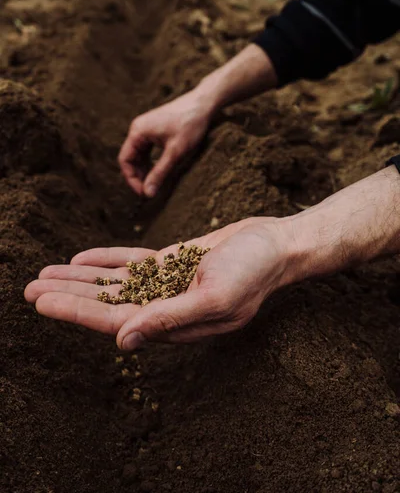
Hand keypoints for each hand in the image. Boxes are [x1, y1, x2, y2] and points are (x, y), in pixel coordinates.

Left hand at [25, 218, 292, 348]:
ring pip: (115, 283)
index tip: (42, 301)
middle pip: (107, 303)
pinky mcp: (173, 262)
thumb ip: (171, 318)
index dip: (76, 311)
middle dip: (69, 297)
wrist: (277, 244)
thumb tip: (123, 340)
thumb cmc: (254, 271)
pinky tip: (82, 259)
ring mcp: (168, 283)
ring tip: (45, 273)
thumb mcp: (216, 296)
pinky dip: (107, 261)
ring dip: (80, 279)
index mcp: (174, 322)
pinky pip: (132, 263)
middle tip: (29, 289)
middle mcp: (166, 306)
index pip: (114, 320)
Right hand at [118, 90, 212, 197]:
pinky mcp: (156, 129)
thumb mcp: (175, 152)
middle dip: (138, 176)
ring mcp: (147, 128)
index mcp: (138, 131)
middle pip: (131, 158)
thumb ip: (160, 173)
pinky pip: (148, 150)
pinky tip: (160, 172)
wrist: (204, 103)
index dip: (132, 179)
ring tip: (155, 185)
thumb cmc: (190, 124)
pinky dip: (152, 162)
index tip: (144, 193)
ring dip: (145, 170)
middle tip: (150, 192)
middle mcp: (138, 129)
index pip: (125, 160)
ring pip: (139, 155)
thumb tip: (148, 193)